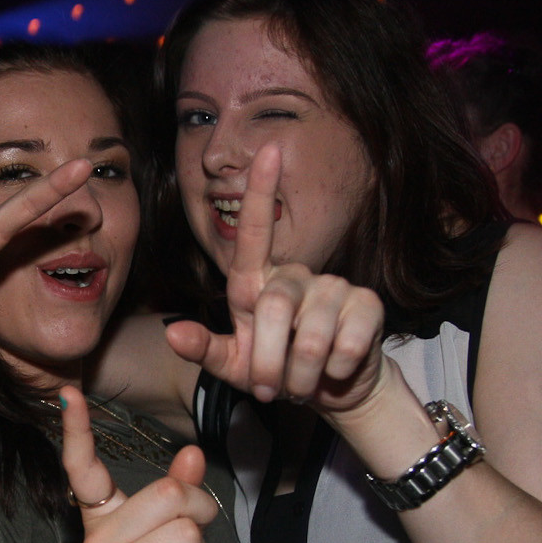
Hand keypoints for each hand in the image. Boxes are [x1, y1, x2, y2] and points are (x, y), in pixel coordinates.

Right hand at [59, 385, 214, 542]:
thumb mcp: (167, 533)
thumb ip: (178, 491)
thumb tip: (191, 453)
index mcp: (101, 519)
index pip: (83, 470)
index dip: (77, 431)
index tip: (67, 394)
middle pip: (170, 497)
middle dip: (200, 513)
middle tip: (192, 538)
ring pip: (187, 536)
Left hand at [165, 144, 386, 414]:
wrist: (330, 392)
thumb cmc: (276, 372)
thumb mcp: (233, 366)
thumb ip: (204, 350)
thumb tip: (174, 334)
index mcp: (258, 282)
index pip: (257, 232)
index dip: (262, 192)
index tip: (268, 150)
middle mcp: (296, 275)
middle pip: (274, 307)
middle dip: (268, 362)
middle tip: (271, 389)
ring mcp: (334, 287)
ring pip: (311, 334)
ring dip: (301, 374)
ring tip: (299, 385)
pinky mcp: (367, 305)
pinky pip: (347, 341)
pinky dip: (335, 370)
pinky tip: (334, 371)